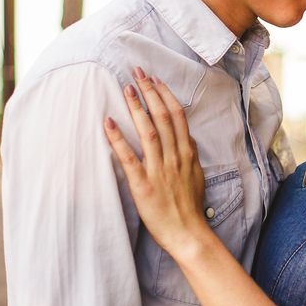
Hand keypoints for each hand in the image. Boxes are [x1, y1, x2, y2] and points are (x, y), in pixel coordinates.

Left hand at [103, 67, 207, 258]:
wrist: (188, 233)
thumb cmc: (190, 207)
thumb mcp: (196, 175)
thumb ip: (188, 155)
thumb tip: (184, 139)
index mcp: (187, 154)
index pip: (177, 116)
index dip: (165, 95)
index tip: (155, 79)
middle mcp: (175, 157)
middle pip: (163, 117)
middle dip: (150, 92)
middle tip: (138, 72)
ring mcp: (159, 170)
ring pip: (148, 132)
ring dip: (137, 108)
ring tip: (126, 88)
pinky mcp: (143, 185)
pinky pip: (129, 158)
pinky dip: (118, 139)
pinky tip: (109, 122)